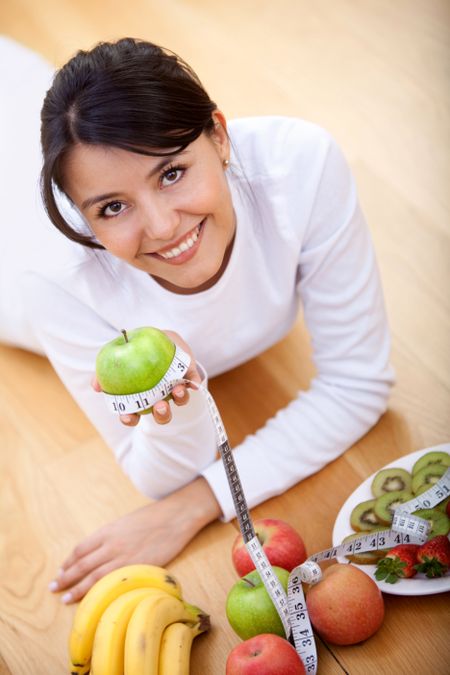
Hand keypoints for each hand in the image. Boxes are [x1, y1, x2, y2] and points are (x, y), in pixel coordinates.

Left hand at [48, 477, 221, 603]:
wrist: (175, 517)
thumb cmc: (153, 518)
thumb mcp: (126, 523)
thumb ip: (112, 536)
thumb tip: (100, 551)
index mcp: (108, 531)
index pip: (81, 550)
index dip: (68, 562)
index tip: (61, 571)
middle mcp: (111, 544)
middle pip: (82, 565)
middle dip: (66, 578)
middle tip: (54, 588)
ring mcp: (123, 557)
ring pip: (93, 577)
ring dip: (77, 589)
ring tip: (65, 598)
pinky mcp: (136, 568)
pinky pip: (113, 583)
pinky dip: (100, 591)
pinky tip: (94, 598)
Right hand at [92, 329, 201, 426]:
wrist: (161, 338)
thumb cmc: (136, 350)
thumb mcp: (118, 356)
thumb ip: (106, 369)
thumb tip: (96, 386)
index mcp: (143, 397)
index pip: (134, 414)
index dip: (130, 419)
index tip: (128, 417)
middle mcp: (161, 397)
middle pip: (162, 414)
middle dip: (162, 414)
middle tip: (160, 406)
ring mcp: (176, 389)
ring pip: (179, 400)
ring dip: (179, 399)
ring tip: (177, 390)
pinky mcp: (190, 376)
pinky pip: (193, 382)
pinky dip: (194, 383)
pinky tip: (193, 383)